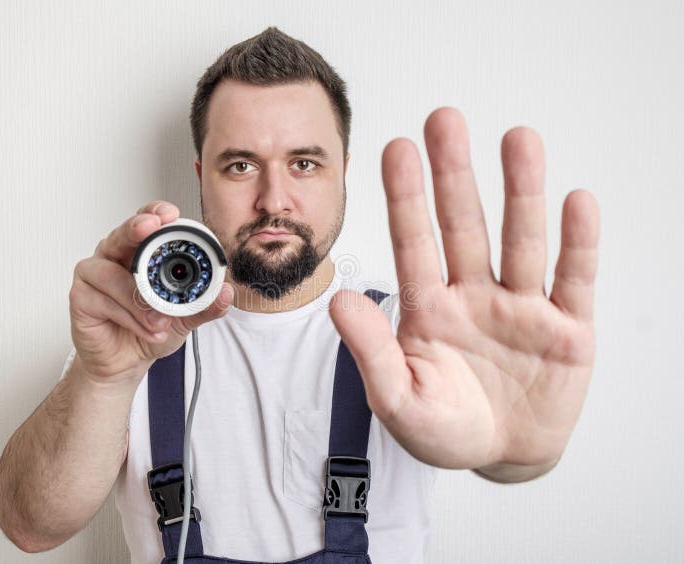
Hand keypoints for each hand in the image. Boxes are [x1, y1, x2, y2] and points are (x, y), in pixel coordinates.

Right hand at [69, 201, 233, 383]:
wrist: (126, 362)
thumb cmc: (151, 330)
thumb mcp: (185, 318)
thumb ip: (205, 305)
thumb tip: (226, 293)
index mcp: (139, 252)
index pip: (147, 222)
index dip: (155, 213)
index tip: (170, 214)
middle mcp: (114, 256)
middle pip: (122, 234)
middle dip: (136, 228)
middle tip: (150, 227)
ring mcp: (94, 274)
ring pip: (112, 274)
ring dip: (139, 300)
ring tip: (160, 322)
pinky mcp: (80, 297)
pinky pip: (104, 300)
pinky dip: (129, 317)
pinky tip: (144, 329)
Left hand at [329, 107, 599, 470]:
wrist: (503, 456)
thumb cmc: (443, 428)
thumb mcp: (398, 399)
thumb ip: (371, 352)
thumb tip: (339, 301)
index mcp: (428, 307)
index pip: (414, 243)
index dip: (405, 197)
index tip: (396, 147)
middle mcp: (474, 294)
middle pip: (464, 226)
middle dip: (454, 176)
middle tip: (444, 119)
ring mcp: (522, 307)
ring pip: (520, 240)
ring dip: (521, 191)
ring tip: (518, 138)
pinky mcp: (567, 328)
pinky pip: (574, 279)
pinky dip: (577, 243)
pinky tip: (575, 202)